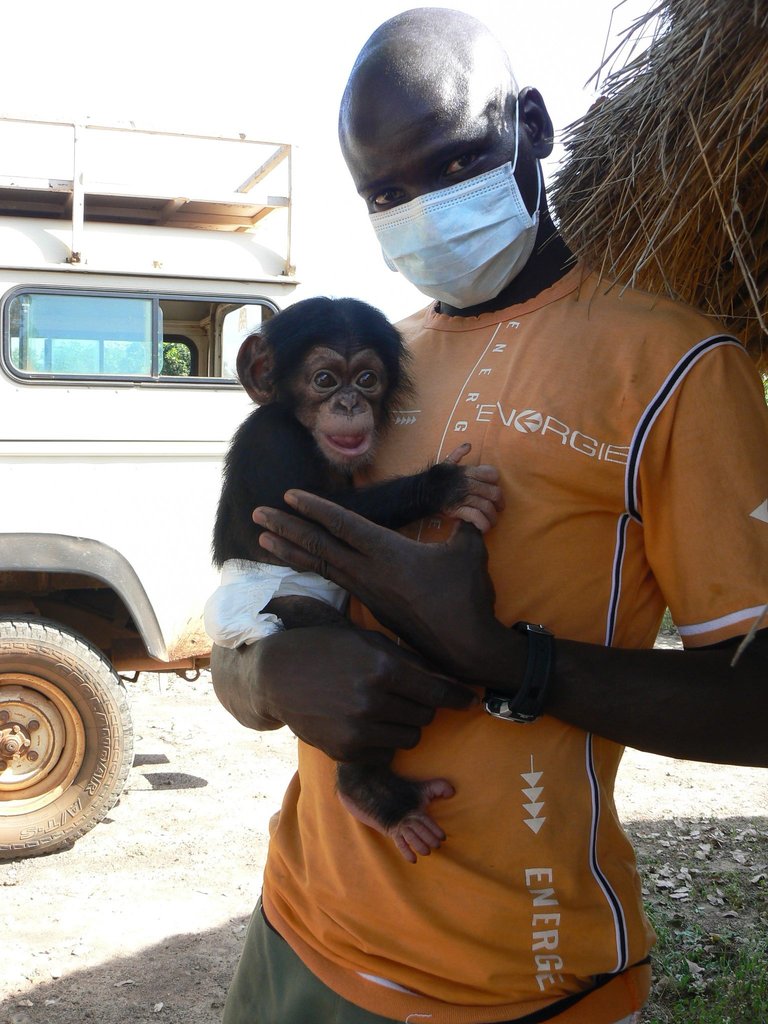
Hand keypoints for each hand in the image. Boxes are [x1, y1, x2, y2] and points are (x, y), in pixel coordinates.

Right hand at [211, 627, 475, 762]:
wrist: (278, 674)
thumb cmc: (329, 649)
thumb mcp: (369, 642)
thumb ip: (409, 661)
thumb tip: (449, 680)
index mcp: (383, 667)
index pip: (437, 691)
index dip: (459, 697)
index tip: (472, 700)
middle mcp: (373, 700)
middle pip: (426, 715)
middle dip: (424, 705)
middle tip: (407, 694)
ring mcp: (358, 729)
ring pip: (411, 736)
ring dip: (406, 723)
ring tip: (384, 707)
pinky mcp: (346, 751)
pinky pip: (386, 751)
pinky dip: (383, 738)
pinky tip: (364, 720)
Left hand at [252, 493, 512, 681]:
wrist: (466, 648)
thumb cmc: (467, 596)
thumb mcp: (469, 551)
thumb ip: (463, 523)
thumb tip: (469, 504)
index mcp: (389, 553)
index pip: (344, 524)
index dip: (315, 508)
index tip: (289, 495)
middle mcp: (370, 572)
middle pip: (320, 546)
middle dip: (287, 527)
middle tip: (258, 512)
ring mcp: (368, 592)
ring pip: (322, 566)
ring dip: (291, 550)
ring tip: (263, 538)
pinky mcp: (372, 607)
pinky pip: (335, 580)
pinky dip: (314, 568)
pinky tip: (303, 563)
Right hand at [442, 443, 503, 533]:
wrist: (420, 492)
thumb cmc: (435, 478)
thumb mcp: (446, 463)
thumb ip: (458, 454)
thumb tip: (468, 445)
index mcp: (467, 471)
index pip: (492, 474)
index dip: (496, 482)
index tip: (495, 488)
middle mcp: (468, 483)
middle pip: (493, 493)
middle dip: (499, 502)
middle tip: (499, 508)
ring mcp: (463, 497)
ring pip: (486, 507)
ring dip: (492, 517)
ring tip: (492, 521)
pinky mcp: (457, 510)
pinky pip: (476, 517)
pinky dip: (482, 524)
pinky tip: (484, 528)